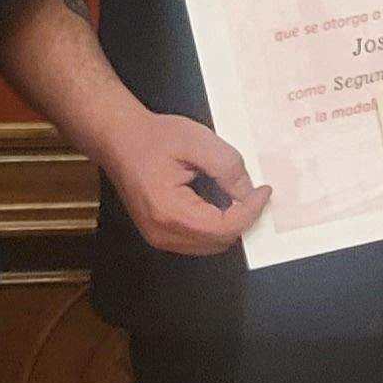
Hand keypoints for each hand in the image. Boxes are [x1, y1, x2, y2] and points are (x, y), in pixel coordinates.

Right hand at [92, 110, 265, 255]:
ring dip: (229, 224)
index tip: (264, 190)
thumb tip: (248, 191)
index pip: (224, 228)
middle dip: (242, 219)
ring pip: (209, 245)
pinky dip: (215, 226)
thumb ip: (227, 166)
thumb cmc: (152, 137)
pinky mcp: (159, 234)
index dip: (251, 211)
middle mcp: (162, 233)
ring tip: (238, 197)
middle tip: (253, 192)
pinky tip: (219, 203)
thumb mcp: (197, 141)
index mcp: (169, 211)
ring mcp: (158, 237)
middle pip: (219, 242)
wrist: (118, 138)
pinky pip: (197, 241)